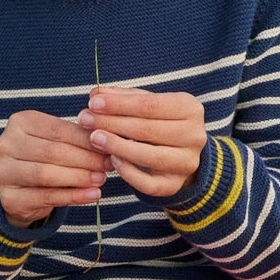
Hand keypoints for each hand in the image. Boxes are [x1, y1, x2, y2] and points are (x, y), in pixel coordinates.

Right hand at [0, 109, 106, 225]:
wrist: (19, 190)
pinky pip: (46, 197)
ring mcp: (3, 172)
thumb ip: (75, 137)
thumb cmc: (43, 159)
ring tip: (101, 179)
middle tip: (108, 164)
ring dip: (79, 177)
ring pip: (47, 174)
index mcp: (19, 123)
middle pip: (52, 151)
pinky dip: (73, 196)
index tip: (109, 146)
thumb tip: (107, 138)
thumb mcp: (55, 141)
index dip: (85, 140)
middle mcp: (5, 145)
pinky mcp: (9, 198)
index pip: (57, 130)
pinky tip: (92, 195)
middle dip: (85, 159)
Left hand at [78, 85, 206, 198]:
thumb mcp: (147, 103)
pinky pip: (149, 184)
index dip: (119, 104)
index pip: (150, 105)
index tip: (93, 103)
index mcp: (190, 109)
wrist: (181, 151)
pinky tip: (112, 160)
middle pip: (147, 130)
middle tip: (85, 119)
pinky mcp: (175, 185)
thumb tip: (96, 95)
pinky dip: (129, 173)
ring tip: (94, 138)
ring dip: (117, 146)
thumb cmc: (159, 121)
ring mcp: (187, 163)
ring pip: (150, 156)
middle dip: (112, 123)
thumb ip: (124, 98)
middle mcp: (194, 136)